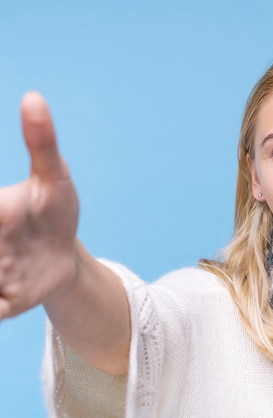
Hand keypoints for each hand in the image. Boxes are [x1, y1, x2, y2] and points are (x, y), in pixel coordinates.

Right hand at [0, 92, 78, 319]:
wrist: (63, 257)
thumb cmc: (54, 211)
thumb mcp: (54, 178)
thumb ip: (41, 142)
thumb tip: (33, 97)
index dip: (2, 213)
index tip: (6, 215)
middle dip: (2, 251)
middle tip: (11, 239)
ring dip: (2, 279)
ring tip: (13, 272)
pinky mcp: (2, 305)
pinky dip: (1, 307)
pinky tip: (9, 302)